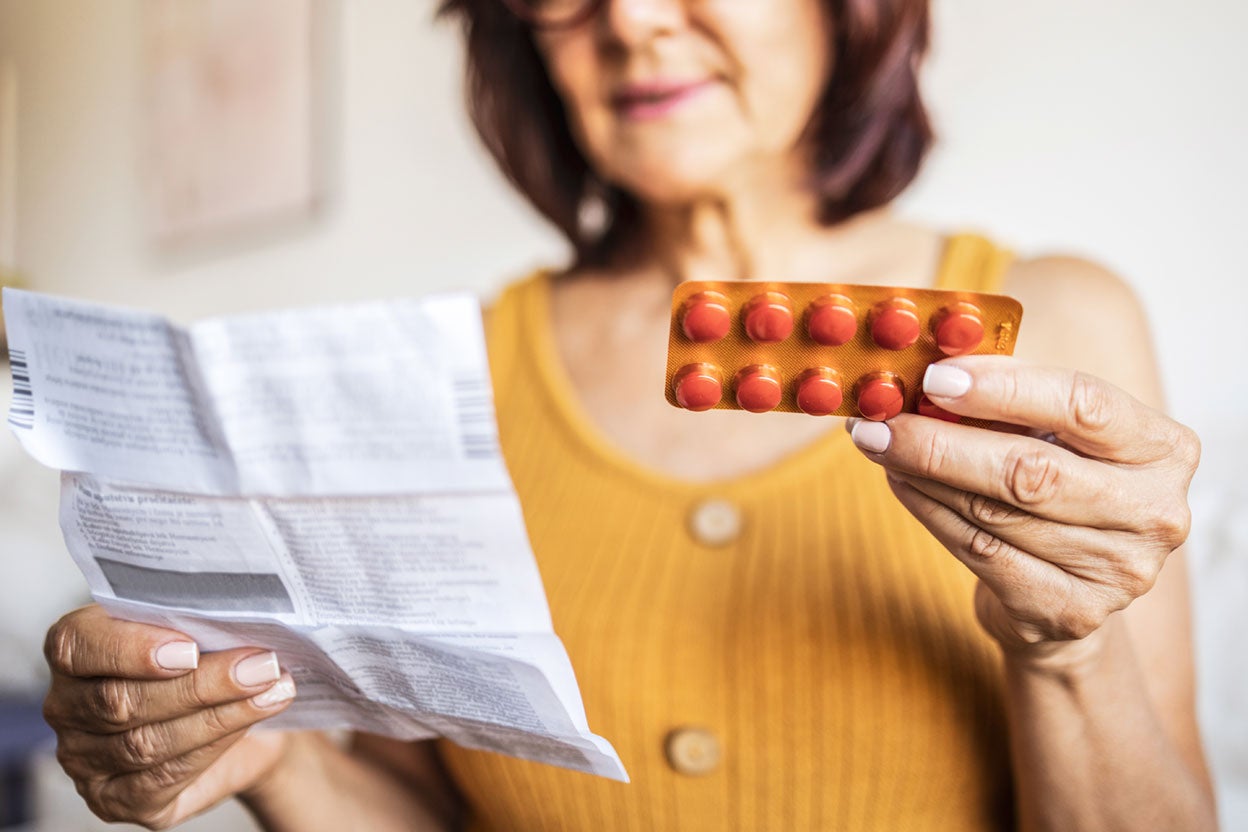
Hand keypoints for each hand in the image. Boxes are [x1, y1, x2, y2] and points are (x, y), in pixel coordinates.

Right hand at [43, 605, 297, 828]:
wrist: (243, 716)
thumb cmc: (211, 658)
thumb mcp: (201, 626)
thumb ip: (198, 619)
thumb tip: (233, 616)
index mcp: (75, 650)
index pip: (78, 645)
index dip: (131, 648)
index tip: (189, 648)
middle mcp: (66, 707)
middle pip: (121, 700)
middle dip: (199, 684)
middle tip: (259, 665)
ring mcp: (84, 759)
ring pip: (146, 743)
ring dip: (219, 715)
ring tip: (271, 688)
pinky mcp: (115, 799)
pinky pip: (162, 778)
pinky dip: (215, 745)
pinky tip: (253, 720)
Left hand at [847, 356, 1199, 661]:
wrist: (1068, 589)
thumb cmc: (1058, 485)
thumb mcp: (1055, 433)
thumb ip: (1010, 398)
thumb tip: (930, 367)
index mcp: (1163, 449)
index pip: (1084, 404)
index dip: (1003, 389)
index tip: (934, 378)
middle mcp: (1154, 512)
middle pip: (1031, 470)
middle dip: (942, 442)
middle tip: (880, 421)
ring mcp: (1117, 571)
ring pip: (995, 512)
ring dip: (924, 474)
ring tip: (881, 446)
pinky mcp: (1070, 611)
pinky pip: (979, 552)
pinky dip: (929, 512)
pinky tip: (900, 483)